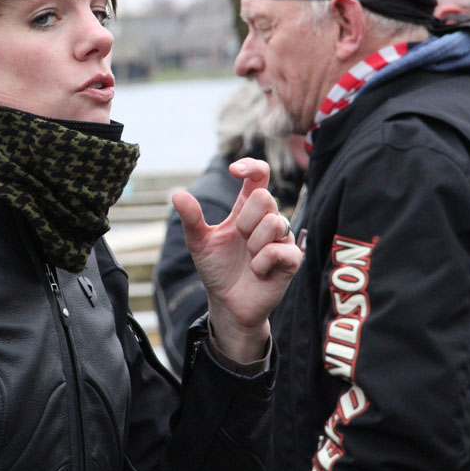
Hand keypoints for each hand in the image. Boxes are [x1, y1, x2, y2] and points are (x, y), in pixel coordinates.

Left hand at [171, 157, 302, 363]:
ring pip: (275, 223)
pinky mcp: (292, 260)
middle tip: (239, 239)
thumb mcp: (199, 243)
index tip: (234, 171)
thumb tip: (177, 195)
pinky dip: (262, 262)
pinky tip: (257, 270)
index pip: (259, 176)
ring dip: (254, 243)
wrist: (227, 303)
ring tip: (248, 257)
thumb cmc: (217, 269)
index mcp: (247, 209)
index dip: (251, 166)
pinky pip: (281, 250)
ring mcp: (282, 239)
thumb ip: (192, 219)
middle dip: (246, 219)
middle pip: (265, 197)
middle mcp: (268, 220)